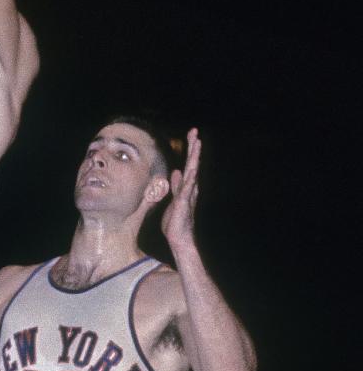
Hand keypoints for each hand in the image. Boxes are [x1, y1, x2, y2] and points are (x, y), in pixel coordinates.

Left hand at [162, 127, 200, 250]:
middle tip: (195, 131)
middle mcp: (190, 188)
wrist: (179, 239)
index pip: (189, 164)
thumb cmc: (176, 221)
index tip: (192, 136)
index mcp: (187, 187)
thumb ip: (176, 186)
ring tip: (197, 143)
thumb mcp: (174, 199)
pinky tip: (190, 168)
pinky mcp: (183, 203)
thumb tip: (177, 172)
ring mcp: (188, 195)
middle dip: (194, 148)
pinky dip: (189, 178)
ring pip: (193, 172)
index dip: (190, 151)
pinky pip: (187, 188)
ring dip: (194, 158)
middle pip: (193, 164)